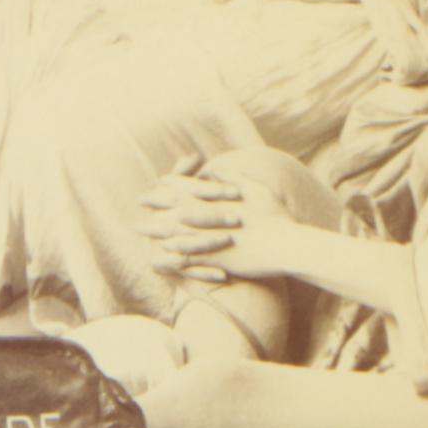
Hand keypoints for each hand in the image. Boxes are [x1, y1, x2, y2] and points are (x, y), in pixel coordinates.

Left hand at [139, 172, 307, 286]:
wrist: (288, 246)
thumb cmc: (275, 217)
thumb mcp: (257, 190)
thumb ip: (235, 178)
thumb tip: (219, 169)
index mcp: (220, 200)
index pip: (190, 188)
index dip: (172, 184)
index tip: (158, 181)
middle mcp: (211, 217)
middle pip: (176, 207)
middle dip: (156, 203)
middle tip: (139, 200)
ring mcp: (211, 238)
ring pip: (176, 231)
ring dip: (156, 229)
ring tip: (140, 227)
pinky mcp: (215, 258)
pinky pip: (188, 256)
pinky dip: (172, 253)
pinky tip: (159, 251)